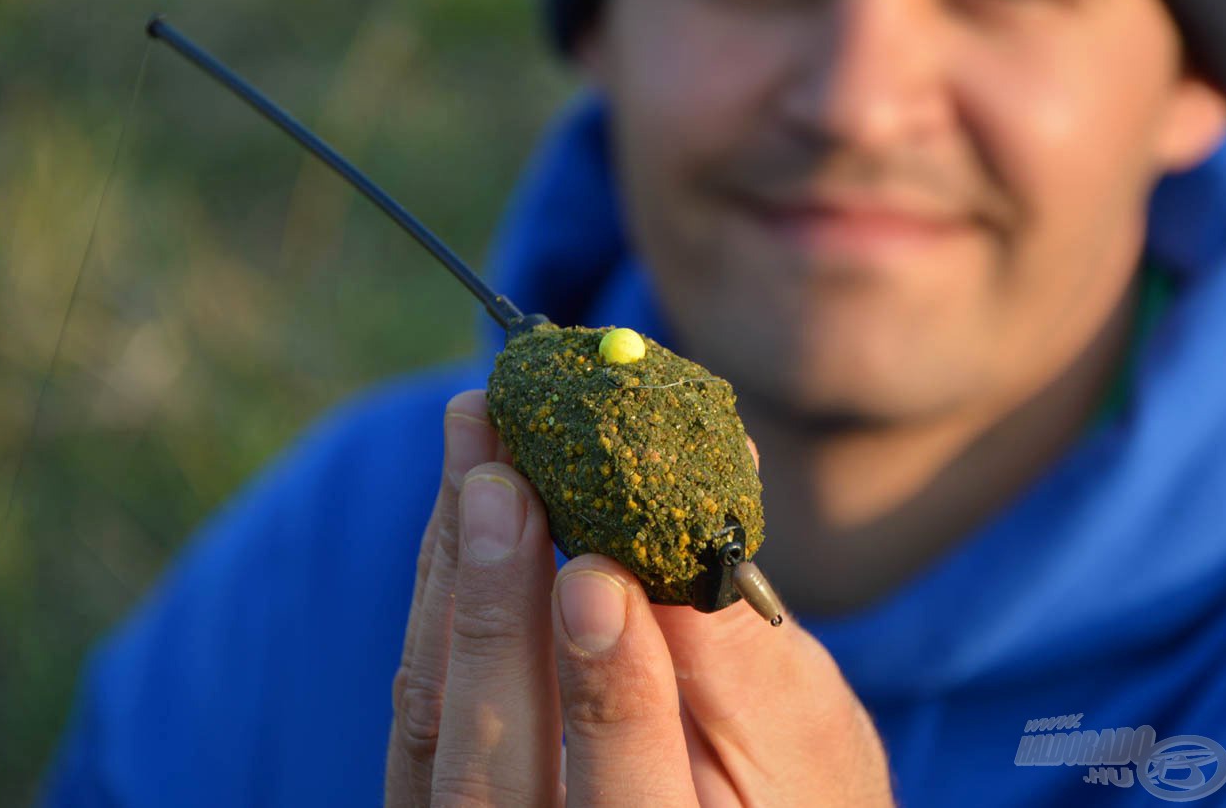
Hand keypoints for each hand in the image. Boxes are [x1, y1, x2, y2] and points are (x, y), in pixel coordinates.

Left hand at [385, 390, 895, 806]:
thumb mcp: (803, 738)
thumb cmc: (799, 783)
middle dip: (493, 615)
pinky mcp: (443, 797)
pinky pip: (423, 703)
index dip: (609, 700)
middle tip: (499, 480)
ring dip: (450, 581)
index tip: (597, 577)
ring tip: (470, 452)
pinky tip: (464, 508)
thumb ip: (740, 660)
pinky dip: (439, 597)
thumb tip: (697, 508)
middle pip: (491, 775)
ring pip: (435, 733)